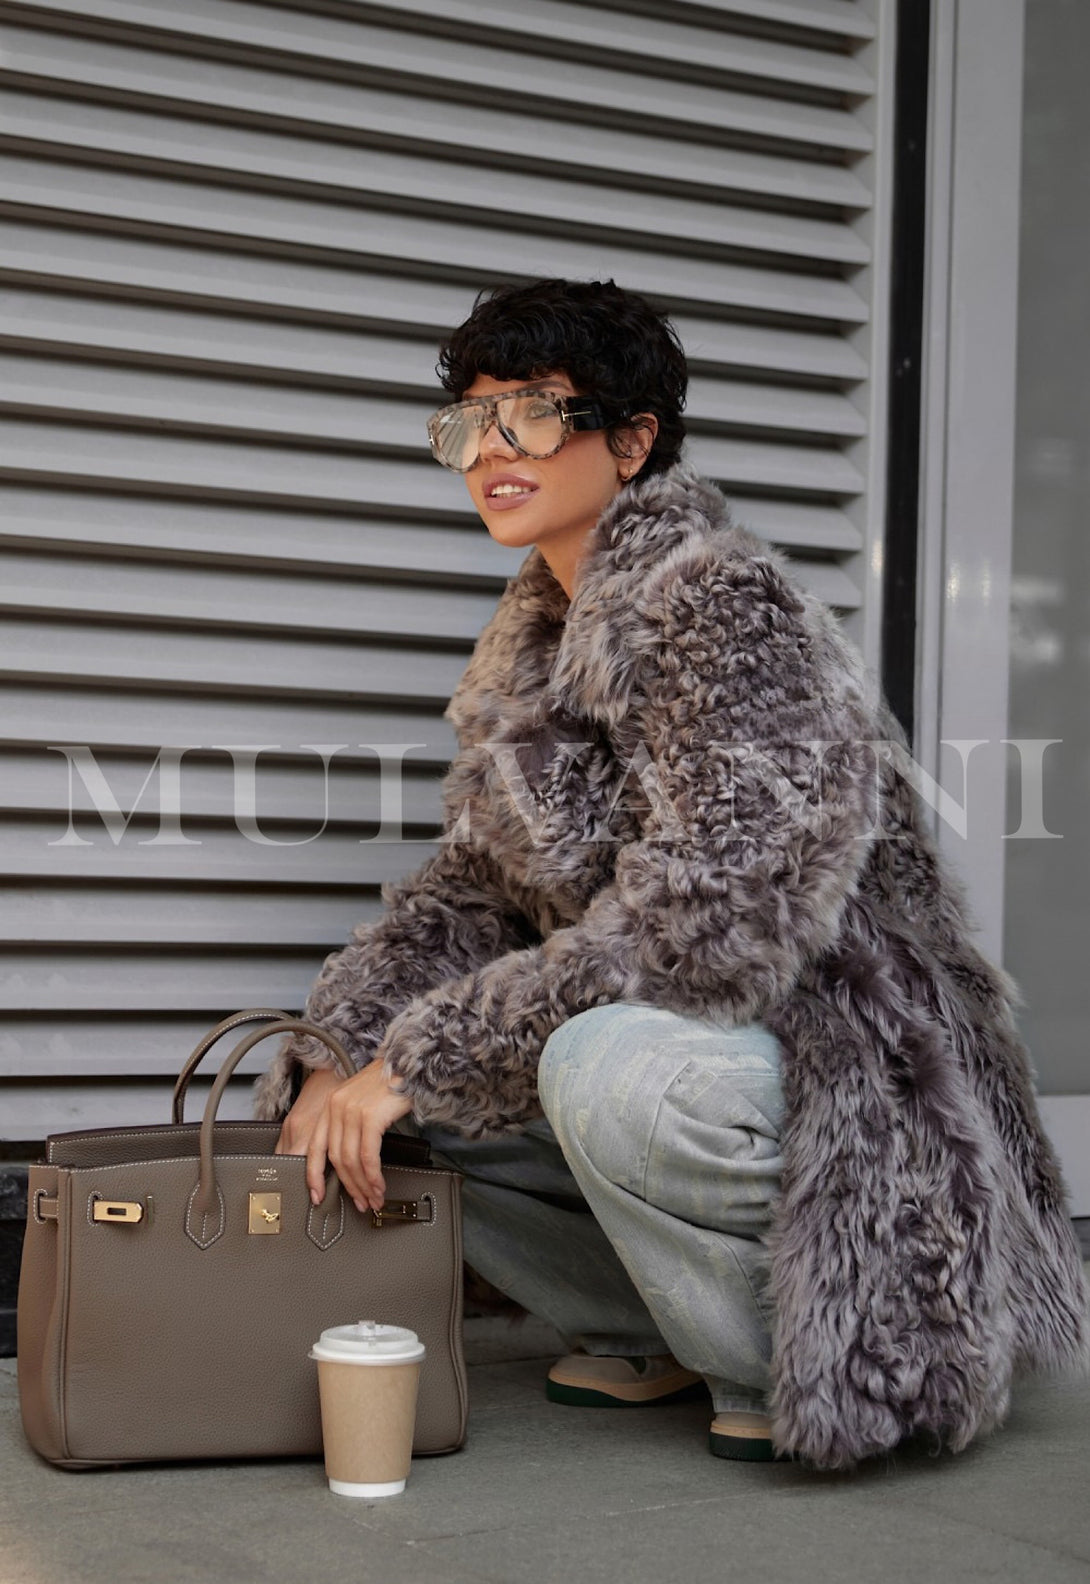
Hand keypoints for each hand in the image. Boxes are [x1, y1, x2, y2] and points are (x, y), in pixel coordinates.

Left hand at [274, 1060, 411, 1213]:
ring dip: (363, 1185)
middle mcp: (337, 1106)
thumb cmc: (390, 1083)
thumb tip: (350, 1163)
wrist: (410, 1063)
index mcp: (331, 1104)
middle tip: (360, 1202)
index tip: (317, 1196)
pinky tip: (379, 1185)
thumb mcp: (361, 1101)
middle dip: (348, 1186)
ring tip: (373, 1198)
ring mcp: (352, 1111)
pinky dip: (373, 1176)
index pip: (315, 1147)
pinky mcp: (370, 1116)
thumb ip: (350, 1125)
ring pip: (351, 1160)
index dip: (314, 1175)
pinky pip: (368, 1156)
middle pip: (335, 1158)